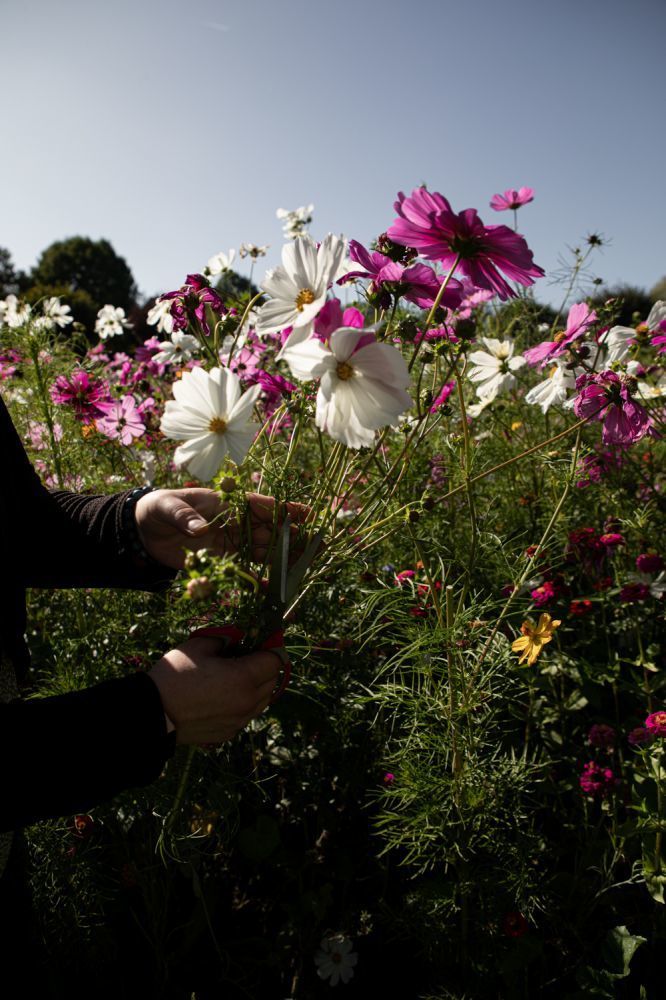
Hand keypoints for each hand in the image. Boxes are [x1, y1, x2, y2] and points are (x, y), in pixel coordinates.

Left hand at [134, 488, 309, 569]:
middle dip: (293, 537)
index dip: (284, 510)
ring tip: (306, 564)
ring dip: (284, 557)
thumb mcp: (168, 507)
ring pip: (263, 550)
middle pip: (269, 530)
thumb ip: (185, 517)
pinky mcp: (221, 561)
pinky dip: (261, 576)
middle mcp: (234, 522)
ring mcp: (230, 542)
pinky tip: (278, 584)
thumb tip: (199, 529)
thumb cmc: (158, 508)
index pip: (260, 505)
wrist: (142, 531)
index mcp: (227, 502)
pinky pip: (246, 568)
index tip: (307, 514)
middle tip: (317, 545)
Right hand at [148, 635, 281, 743]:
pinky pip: (247, 714)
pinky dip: (244, 702)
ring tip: (235, 676)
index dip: (270, 648)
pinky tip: (224, 695)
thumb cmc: (174, 676)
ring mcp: (239, 721)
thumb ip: (225, 639)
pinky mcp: (229, 732)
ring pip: (263, 700)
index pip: (275, 661)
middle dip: (264, 666)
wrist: (151, 714)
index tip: (260, 642)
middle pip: (272, 681)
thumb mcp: (198, 646)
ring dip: (257, 686)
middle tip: (246, 656)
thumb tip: (238, 638)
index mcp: (243, 678)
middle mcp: (247, 702)